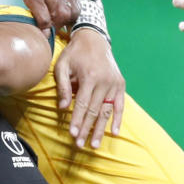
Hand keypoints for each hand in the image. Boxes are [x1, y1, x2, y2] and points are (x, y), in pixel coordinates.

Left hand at [21, 0, 78, 31]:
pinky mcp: (77, 7)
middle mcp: (73, 13)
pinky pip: (66, 18)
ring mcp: (76, 10)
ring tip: (45, 5)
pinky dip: (58, 14)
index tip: (34, 20)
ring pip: (61, 23)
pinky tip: (51, 5)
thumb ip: (41, 18)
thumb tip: (47, 36)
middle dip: (46, 23)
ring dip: (52, 18)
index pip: (50, 34)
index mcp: (62, 13)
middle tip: (38, 9)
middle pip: (56, 29)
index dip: (40, 29)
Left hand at [55, 29, 124, 147]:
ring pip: (107, 111)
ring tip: (94, 144)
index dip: (77, 120)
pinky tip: (114, 132)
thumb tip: (63, 108)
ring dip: (100, 129)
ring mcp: (114, 84)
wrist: (94, 39)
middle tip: (80, 144)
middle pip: (94, 111)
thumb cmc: (75, 53)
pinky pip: (120, 105)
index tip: (72, 134)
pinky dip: (118, 119)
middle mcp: (105, 82)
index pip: (83, 104)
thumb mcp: (63, 65)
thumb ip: (63, 86)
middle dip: (86, 129)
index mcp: (90, 76)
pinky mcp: (120, 85)